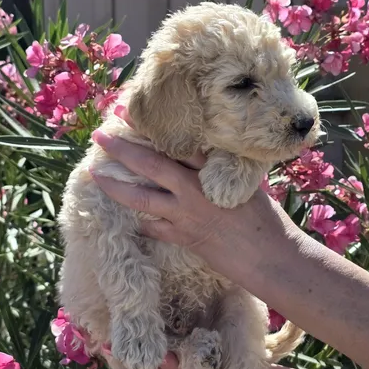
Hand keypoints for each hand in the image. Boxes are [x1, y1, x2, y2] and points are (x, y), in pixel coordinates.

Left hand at [90, 106, 301, 270]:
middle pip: (152, 163)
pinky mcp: (184, 238)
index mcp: (213, 170)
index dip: (152, 126)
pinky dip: (139, 223)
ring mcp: (186, 215)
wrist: (272, 256)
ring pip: (142, 197)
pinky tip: (126, 218)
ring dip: (115, 185)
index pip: (179, 141)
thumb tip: (205, 158)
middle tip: (100, 135)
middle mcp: (195, 189)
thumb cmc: (267, 220)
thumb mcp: (247, 185)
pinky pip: (152, 229)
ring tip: (96, 174)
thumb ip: (223, 171)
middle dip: (123, 148)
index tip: (131, 112)